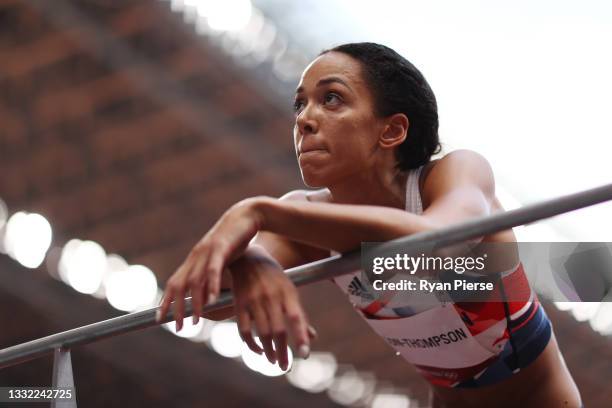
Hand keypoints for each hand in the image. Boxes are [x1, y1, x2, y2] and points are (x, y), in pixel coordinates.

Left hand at [156, 197, 266, 330]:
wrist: (247, 215)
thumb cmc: (236, 239)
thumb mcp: (222, 259)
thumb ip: (214, 275)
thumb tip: (211, 294)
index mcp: (194, 260)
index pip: (174, 283)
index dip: (166, 301)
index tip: (159, 318)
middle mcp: (196, 256)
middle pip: (179, 285)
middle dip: (175, 307)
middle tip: (176, 328)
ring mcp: (207, 252)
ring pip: (195, 281)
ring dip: (194, 303)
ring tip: (194, 321)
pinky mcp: (221, 248)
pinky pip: (213, 270)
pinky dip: (211, 286)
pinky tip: (211, 301)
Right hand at [230, 245, 315, 369]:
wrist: (247, 257)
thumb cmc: (274, 277)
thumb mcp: (289, 289)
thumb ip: (299, 314)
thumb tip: (312, 337)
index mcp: (287, 292)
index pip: (296, 317)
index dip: (301, 336)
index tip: (304, 354)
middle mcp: (271, 296)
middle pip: (278, 330)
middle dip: (282, 352)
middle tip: (284, 366)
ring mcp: (254, 300)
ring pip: (262, 333)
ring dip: (268, 351)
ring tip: (273, 361)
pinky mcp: (239, 303)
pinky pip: (244, 330)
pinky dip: (251, 344)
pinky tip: (258, 351)